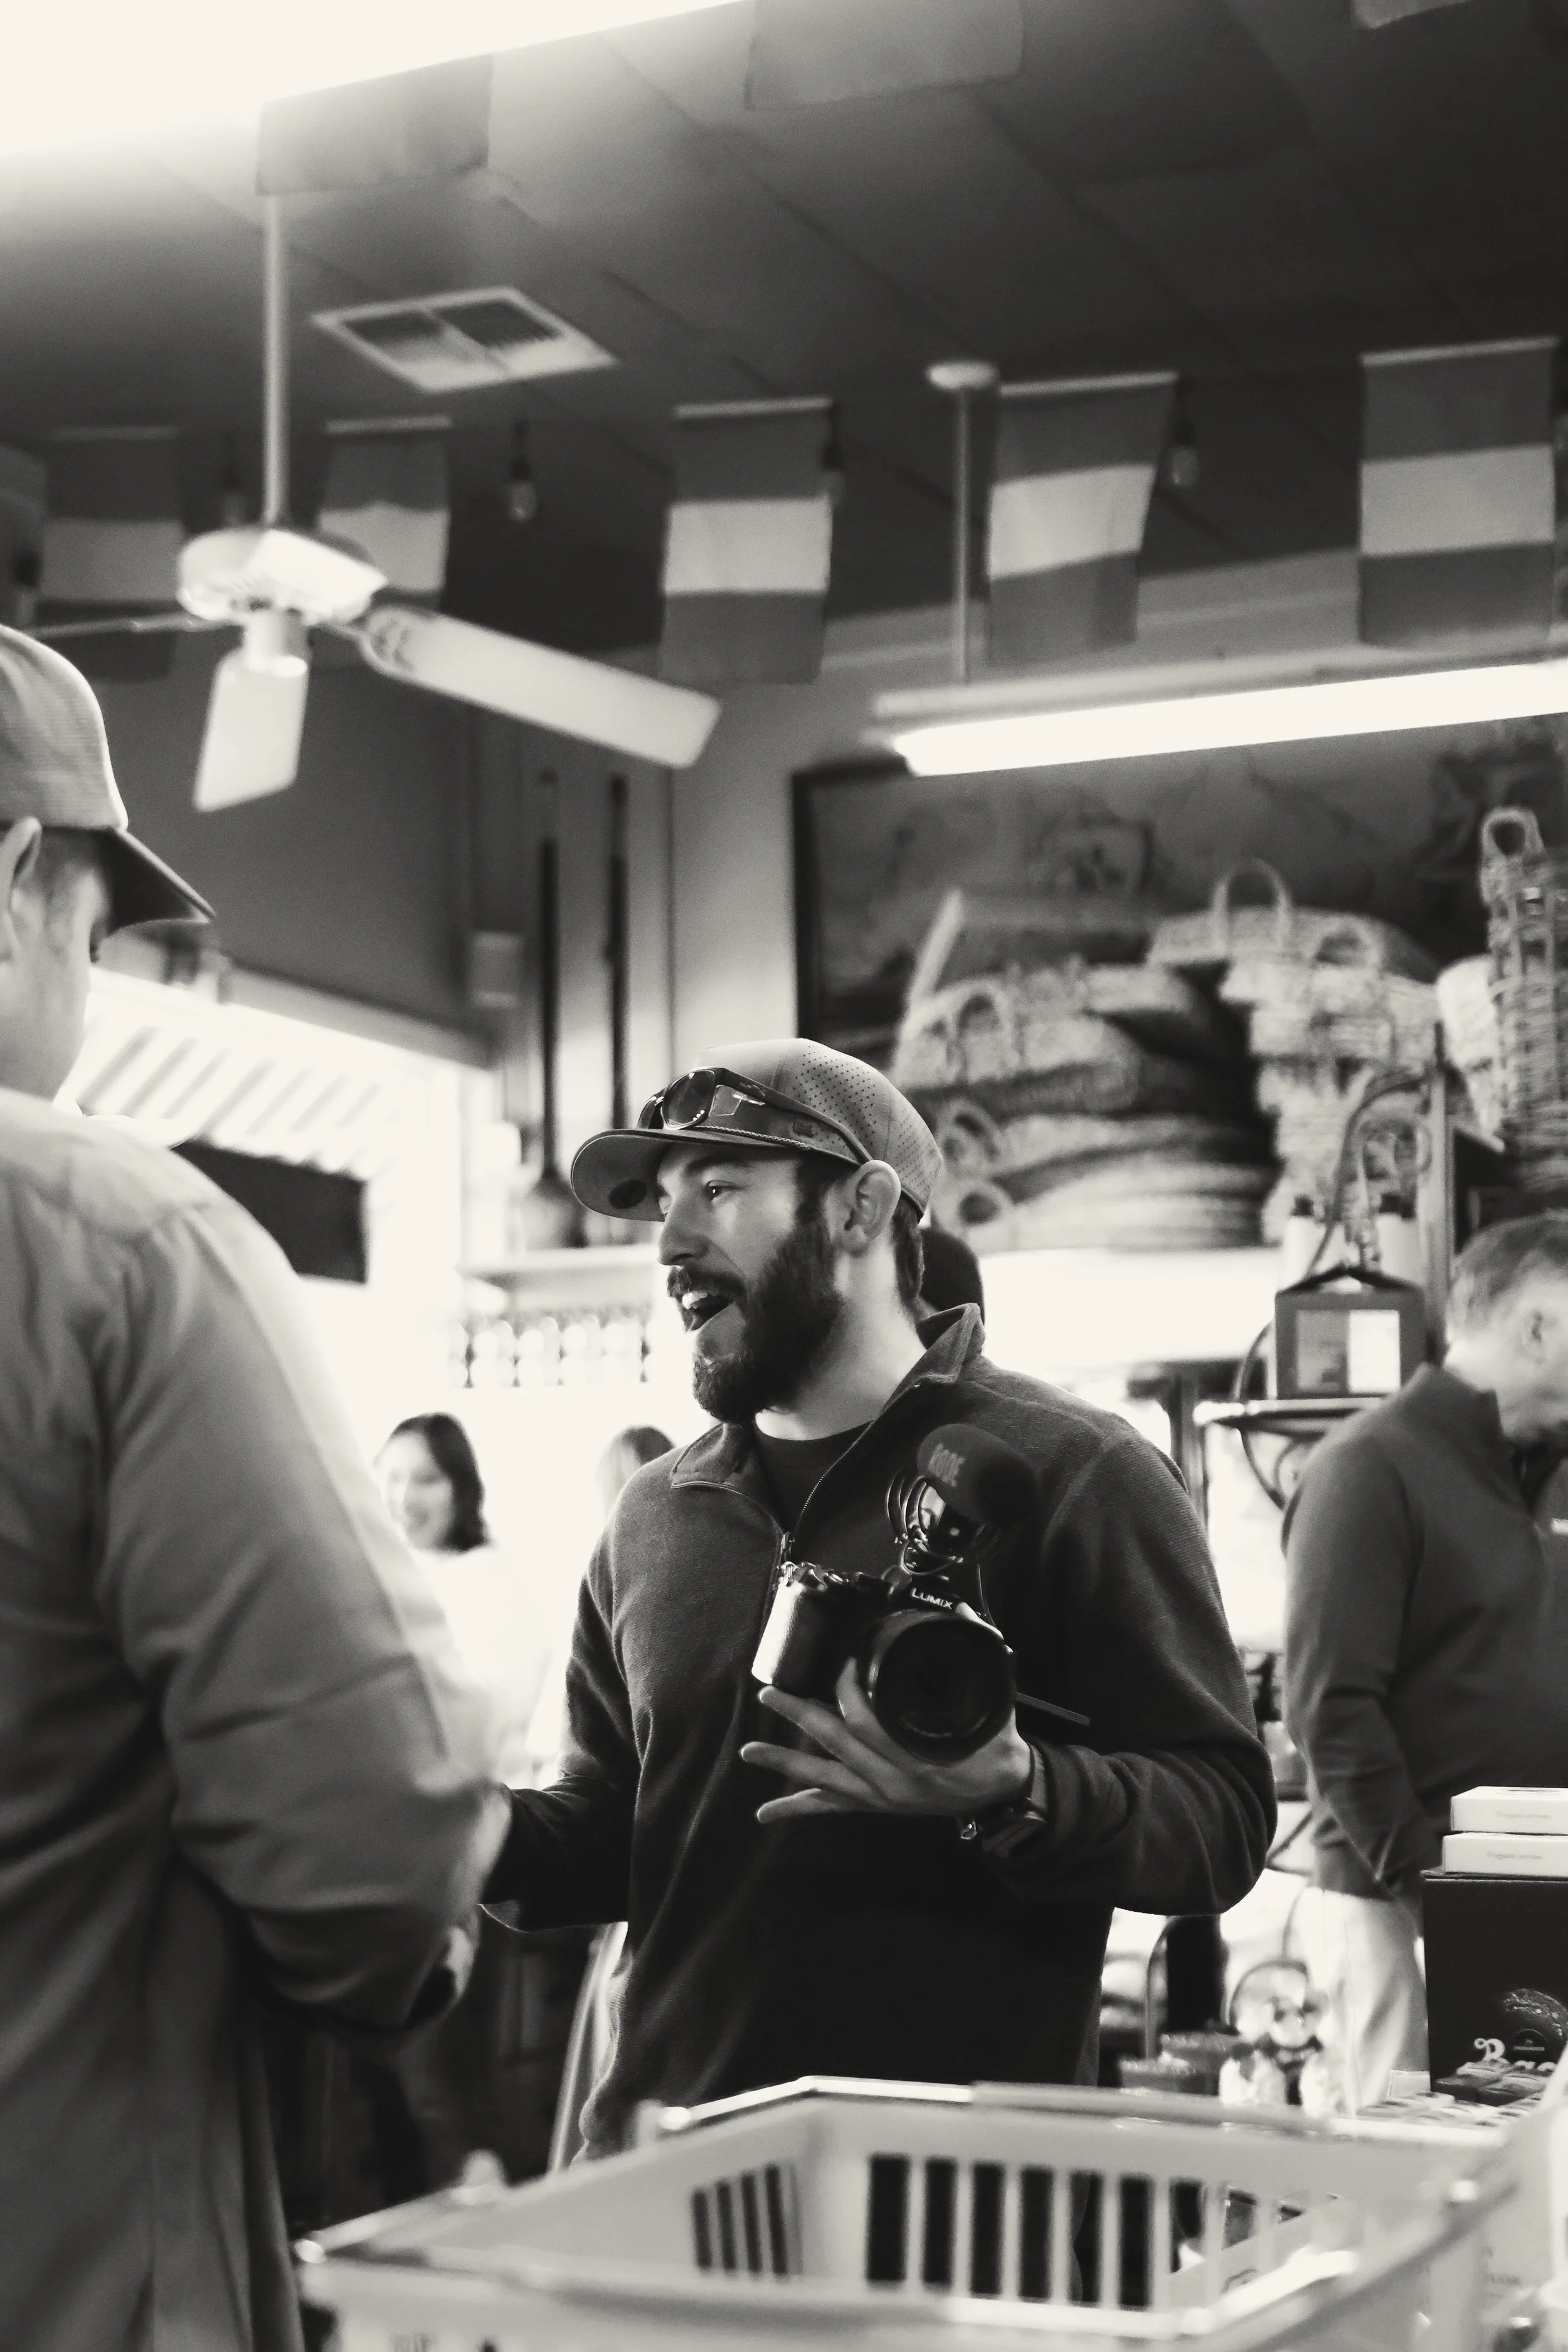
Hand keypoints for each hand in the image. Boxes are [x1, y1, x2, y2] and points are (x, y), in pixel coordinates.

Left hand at [740, 1661, 1033, 1824]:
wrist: (1003, 1791)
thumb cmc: (994, 1746)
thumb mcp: (994, 1702)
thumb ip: (980, 1655)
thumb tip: (960, 1611)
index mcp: (917, 1756)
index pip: (869, 1721)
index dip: (847, 1690)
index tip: (840, 1663)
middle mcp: (892, 1780)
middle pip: (836, 1745)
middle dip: (800, 1717)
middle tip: (771, 1693)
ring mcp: (880, 1796)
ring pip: (824, 1779)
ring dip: (785, 1763)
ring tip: (749, 1752)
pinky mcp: (875, 1806)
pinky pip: (831, 1808)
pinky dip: (797, 1808)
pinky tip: (765, 1813)